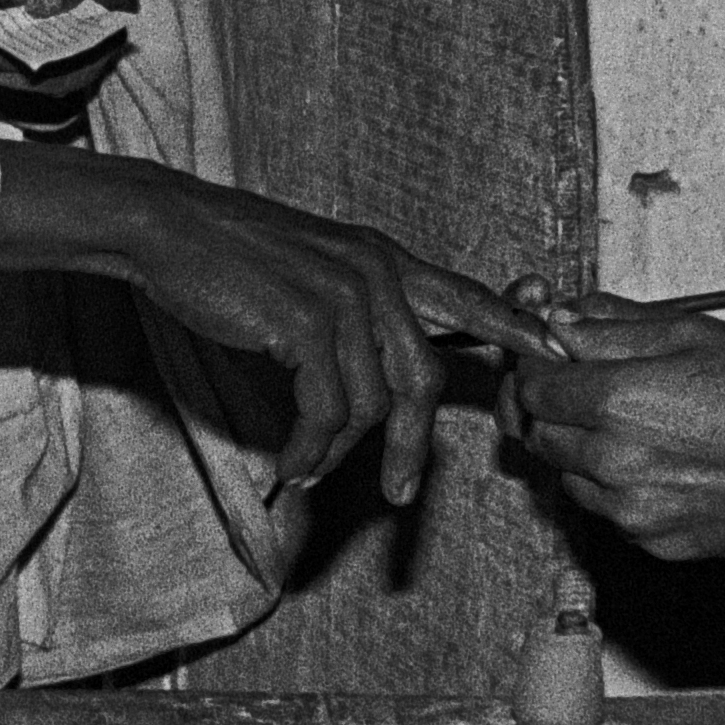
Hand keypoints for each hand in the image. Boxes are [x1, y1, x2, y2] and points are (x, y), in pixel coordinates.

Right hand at [0, 146, 533, 510]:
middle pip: (422, 379)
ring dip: (336, 452)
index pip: (467, 297)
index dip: (514, 328)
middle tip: (396, 497)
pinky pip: (328, 410)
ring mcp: (344, 295)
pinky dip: (310, 449)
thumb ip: (350, 314)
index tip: (557, 353)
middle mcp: (376, 273)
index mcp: (383, 260)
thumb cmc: (227, 256)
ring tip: (303, 472)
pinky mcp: (307, 321)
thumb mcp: (306, 272)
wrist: (167, 227)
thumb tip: (366, 388)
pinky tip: (291, 466)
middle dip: (412, 446)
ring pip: (370, 403)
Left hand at [495, 293, 724, 562]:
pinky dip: (615, 486)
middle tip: (579, 387)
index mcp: (617, 401)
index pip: (532, 386)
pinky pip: (606, 510)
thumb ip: (613, 326)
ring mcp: (629, 507)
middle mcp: (612, 460)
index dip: (535, 367)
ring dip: (581, 449)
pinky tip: (658, 461)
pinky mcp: (649, 540)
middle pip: (538, 433)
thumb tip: (560, 319)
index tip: (549, 358)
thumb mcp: (693, 333)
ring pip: (568, 476)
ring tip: (633, 424)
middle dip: (551, 408)